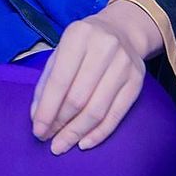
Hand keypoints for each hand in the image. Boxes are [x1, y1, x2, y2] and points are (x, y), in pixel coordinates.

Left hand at [30, 0, 162, 153]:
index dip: (47, 110)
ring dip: (77, 132)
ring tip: (62, 144)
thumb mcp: (60, 52)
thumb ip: (46, 83)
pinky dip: (99, 133)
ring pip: (97, 110)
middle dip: (60, 124)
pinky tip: (84, 143)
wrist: (122, 31)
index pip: (60, 81)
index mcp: (79, 35)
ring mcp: (124, 64)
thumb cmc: (82, 46)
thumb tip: (38, 118)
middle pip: (78, 98)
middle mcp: (104, 47)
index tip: (38, 131)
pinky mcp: (137, 81)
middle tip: (49, 139)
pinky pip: (116, 114)